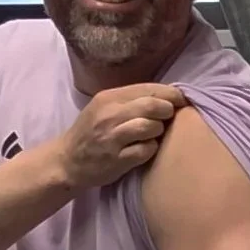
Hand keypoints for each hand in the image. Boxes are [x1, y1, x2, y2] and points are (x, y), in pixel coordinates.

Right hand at [55, 83, 186, 189]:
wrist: (68, 161)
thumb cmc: (91, 132)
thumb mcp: (105, 108)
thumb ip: (131, 100)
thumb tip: (167, 95)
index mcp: (108, 98)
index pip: (148, 88)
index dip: (171, 94)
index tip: (181, 100)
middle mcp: (109, 115)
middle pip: (152, 105)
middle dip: (168, 111)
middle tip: (170, 118)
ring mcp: (112, 137)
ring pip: (150, 127)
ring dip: (159, 131)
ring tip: (154, 135)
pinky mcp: (116, 159)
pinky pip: (146, 150)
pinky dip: (151, 149)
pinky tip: (146, 150)